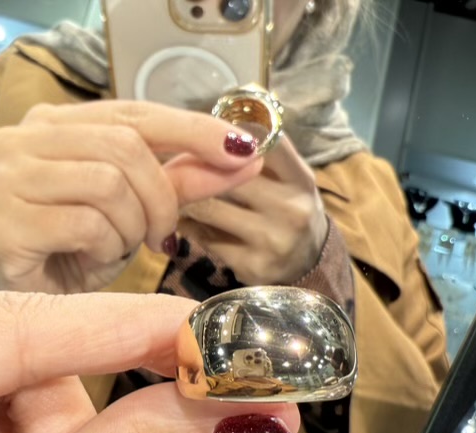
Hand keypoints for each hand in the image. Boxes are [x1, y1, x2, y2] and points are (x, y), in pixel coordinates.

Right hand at [0, 100, 263, 293]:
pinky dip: (105, 250)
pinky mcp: (2, 226)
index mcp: (52, 122)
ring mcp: (4, 181)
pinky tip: (91, 260)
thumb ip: (181, 179)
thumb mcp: (135, 208)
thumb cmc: (78, 250)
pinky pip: (86, 225)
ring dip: (131, 228)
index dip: (192, 130)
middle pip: (124, 147)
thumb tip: (244, 156)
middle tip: (163, 236)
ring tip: (117, 248)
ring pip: (108, 185)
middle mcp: (19, 140)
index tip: (242, 149)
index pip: (133, 112)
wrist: (31, 305)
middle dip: (161, 199)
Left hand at [179, 134, 328, 284]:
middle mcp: (291, 208)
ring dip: (183, 195)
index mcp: (301, 178)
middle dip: (193, 164)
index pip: (265, 141)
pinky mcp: (250, 266)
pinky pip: (203, 238)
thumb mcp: (288, 177)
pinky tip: (180, 218)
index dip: (228, 135)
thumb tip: (210, 123)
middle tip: (167, 158)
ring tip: (168, 186)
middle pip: (225, 174)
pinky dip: (186, 225)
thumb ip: (259, 153)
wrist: (308, 264)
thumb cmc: (287, 208)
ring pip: (207, 207)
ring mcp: (272, 240)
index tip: (204, 134)